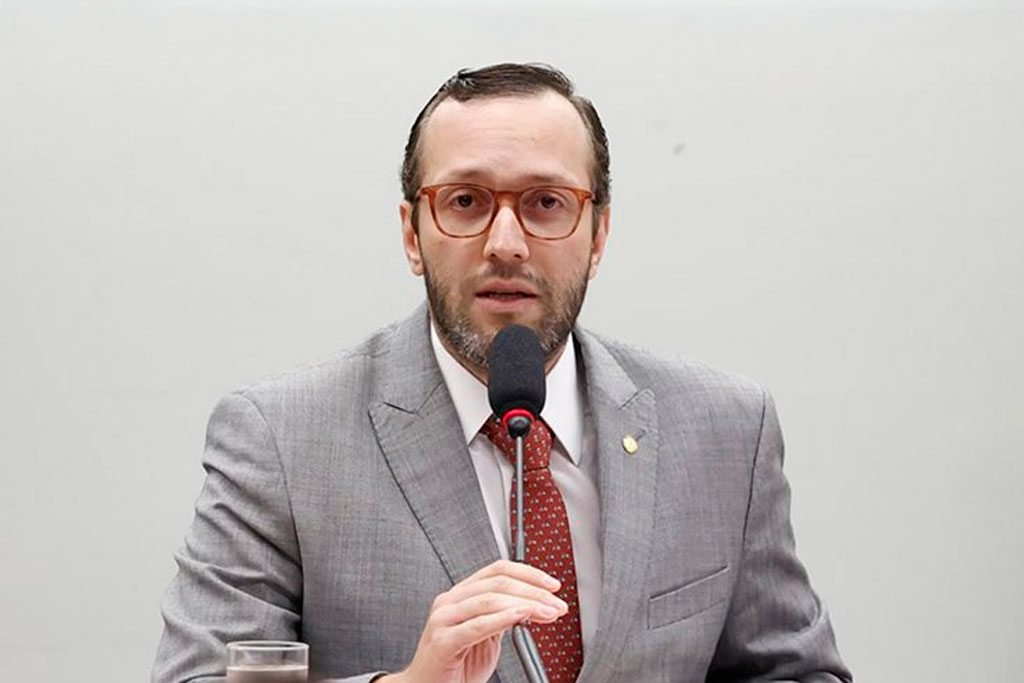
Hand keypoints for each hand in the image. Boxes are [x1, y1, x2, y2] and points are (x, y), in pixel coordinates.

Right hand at [379, 559, 566, 682]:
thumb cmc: (455, 666)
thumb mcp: (486, 636)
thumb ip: (504, 617)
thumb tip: (534, 603)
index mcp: (461, 595)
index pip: (497, 570)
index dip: (528, 573)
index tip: (553, 585)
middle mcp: (450, 601)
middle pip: (497, 582)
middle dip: (533, 590)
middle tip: (557, 603)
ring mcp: (443, 619)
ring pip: (489, 599)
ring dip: (525, 603)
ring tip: (547, 612)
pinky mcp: (442, 641)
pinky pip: (476, 626)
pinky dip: (502, 618)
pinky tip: (521, 616)